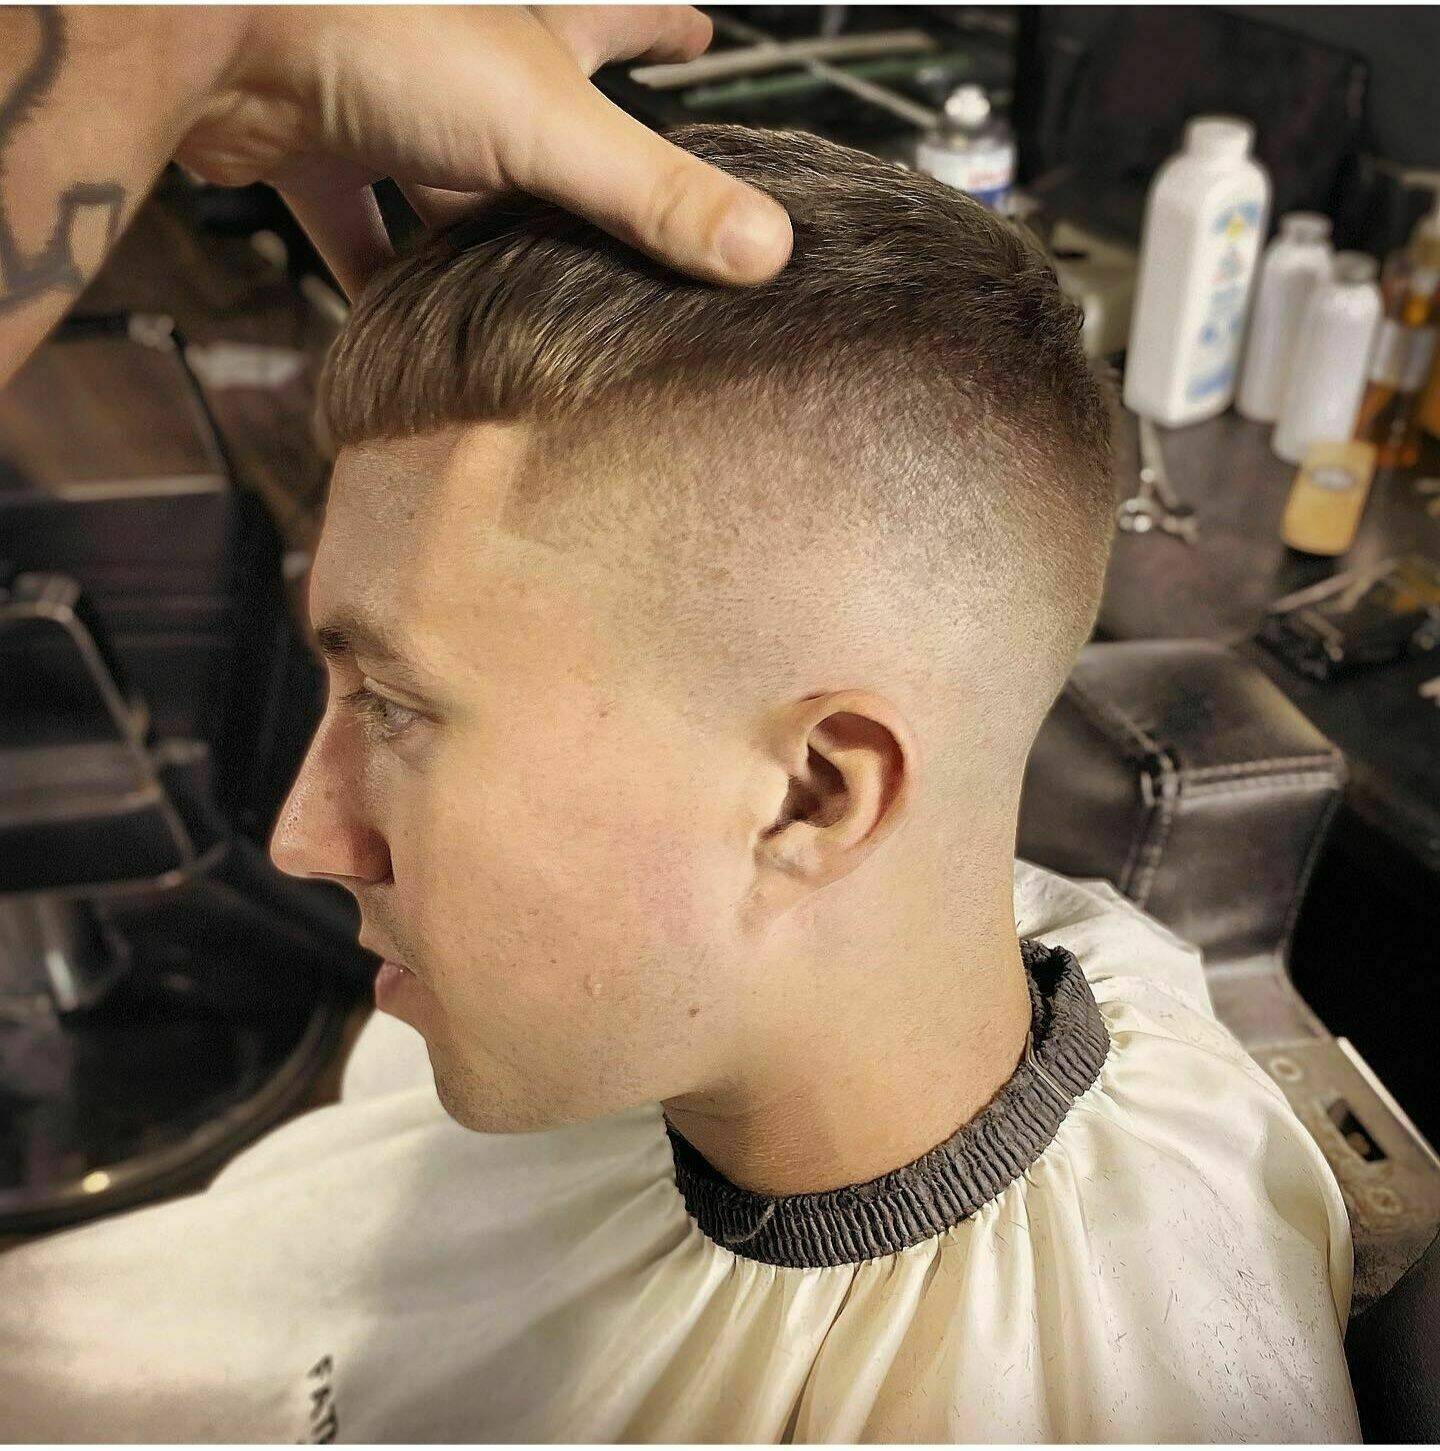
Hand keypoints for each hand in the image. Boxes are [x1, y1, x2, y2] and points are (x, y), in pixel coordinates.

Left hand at [177, 4, 794, 296]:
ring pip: (443, 181)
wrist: (216, 27)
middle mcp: (458, 61)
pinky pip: (354, 226)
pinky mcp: (312, 148)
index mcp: (528, 37)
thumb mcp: (549, 124)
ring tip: (516, 295)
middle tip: (615, 205)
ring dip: (471, 237)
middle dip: (571, 159)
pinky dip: (378, 280)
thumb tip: (767, 250)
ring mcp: (383, 103)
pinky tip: (400, 332)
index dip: (662, 29)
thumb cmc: (380, 32)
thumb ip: (653, 193)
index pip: (617, 20)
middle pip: (532, 118)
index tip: (700, 36)